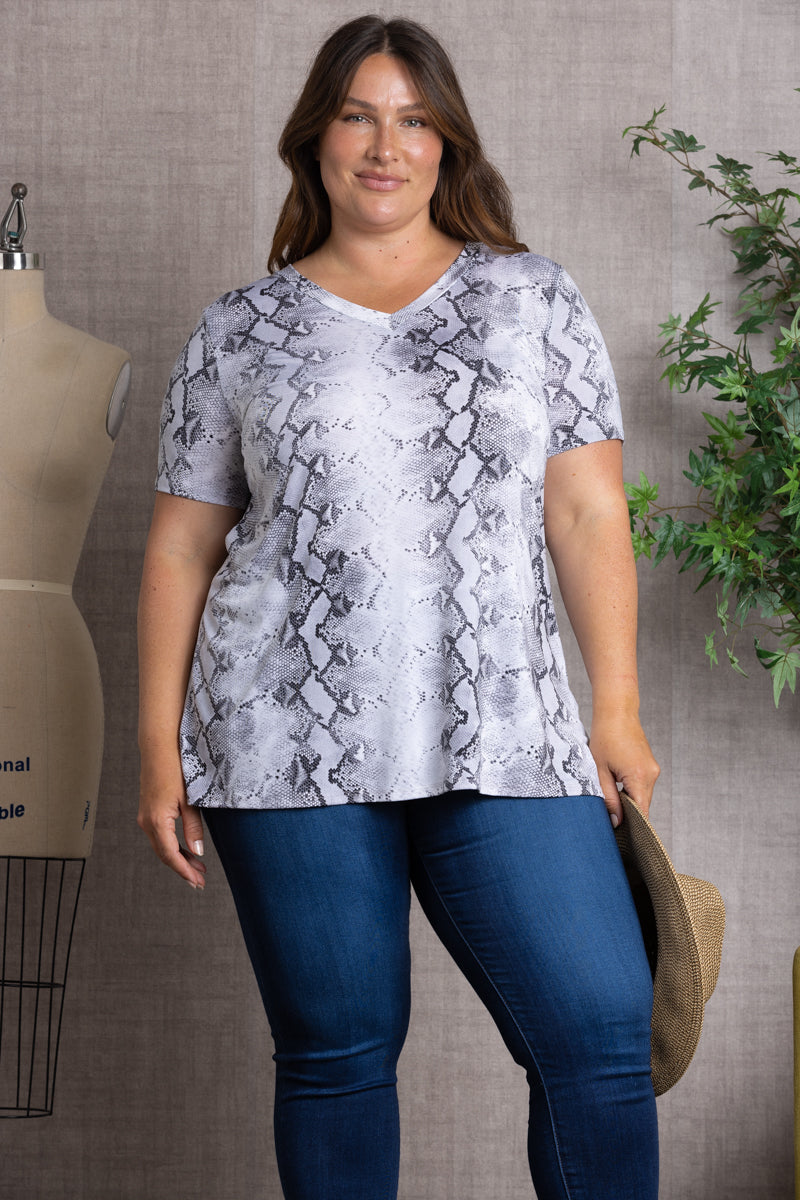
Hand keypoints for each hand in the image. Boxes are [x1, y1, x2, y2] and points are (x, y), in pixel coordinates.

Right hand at [138, 755, 206, 889]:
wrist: (159, 746)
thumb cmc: (176, 769)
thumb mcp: (189, 800)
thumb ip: (193, 828)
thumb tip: (198, 852)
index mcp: (157, 821)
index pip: (171, 855)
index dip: (185, 871)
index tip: (198, 882)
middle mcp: (146, 822)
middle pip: (164, 854)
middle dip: (183, 869)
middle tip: (200, 881)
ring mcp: (145, 816)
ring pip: (161, 846)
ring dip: (178, 858)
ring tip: (198, 867)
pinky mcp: (148, 810)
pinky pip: (159, 835)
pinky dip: (172, 845)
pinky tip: (185, 848)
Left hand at [588, 710, 659, 826]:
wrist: (617, 711)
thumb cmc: (605, 737)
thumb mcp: (600, 770)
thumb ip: (608, 798)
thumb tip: (616, 822)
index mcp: (639, 777)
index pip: (641, 813)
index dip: (631, 826)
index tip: (618, 834)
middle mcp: (652, 775)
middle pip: (642, 806)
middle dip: (628, 814)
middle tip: (608, 818)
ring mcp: (653, 769)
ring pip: (642, 796)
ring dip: (628, 800)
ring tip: (610, 798)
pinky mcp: (650, 765)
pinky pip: (643, 785)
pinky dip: (631, 790)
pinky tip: (617, 784)